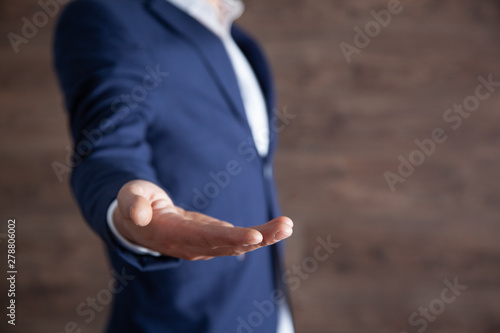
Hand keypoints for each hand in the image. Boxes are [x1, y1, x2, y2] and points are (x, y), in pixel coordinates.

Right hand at [113, 180, 292, 259]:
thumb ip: (134, 204)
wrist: (139, 223)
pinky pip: (238, 239)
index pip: (205, 238)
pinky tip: (279, 229)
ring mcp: (204, 244)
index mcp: (174, 235)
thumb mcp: (130, 198)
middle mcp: (193, 245)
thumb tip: (140, 214)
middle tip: (285, 227)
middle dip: (259, 236)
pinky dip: (259, 234)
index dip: (230, 238)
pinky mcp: (212, 238)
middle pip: (229, 243)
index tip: (255, 236)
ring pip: (238, 243)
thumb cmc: (135, 204)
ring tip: (288, 226)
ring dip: (265, 236)